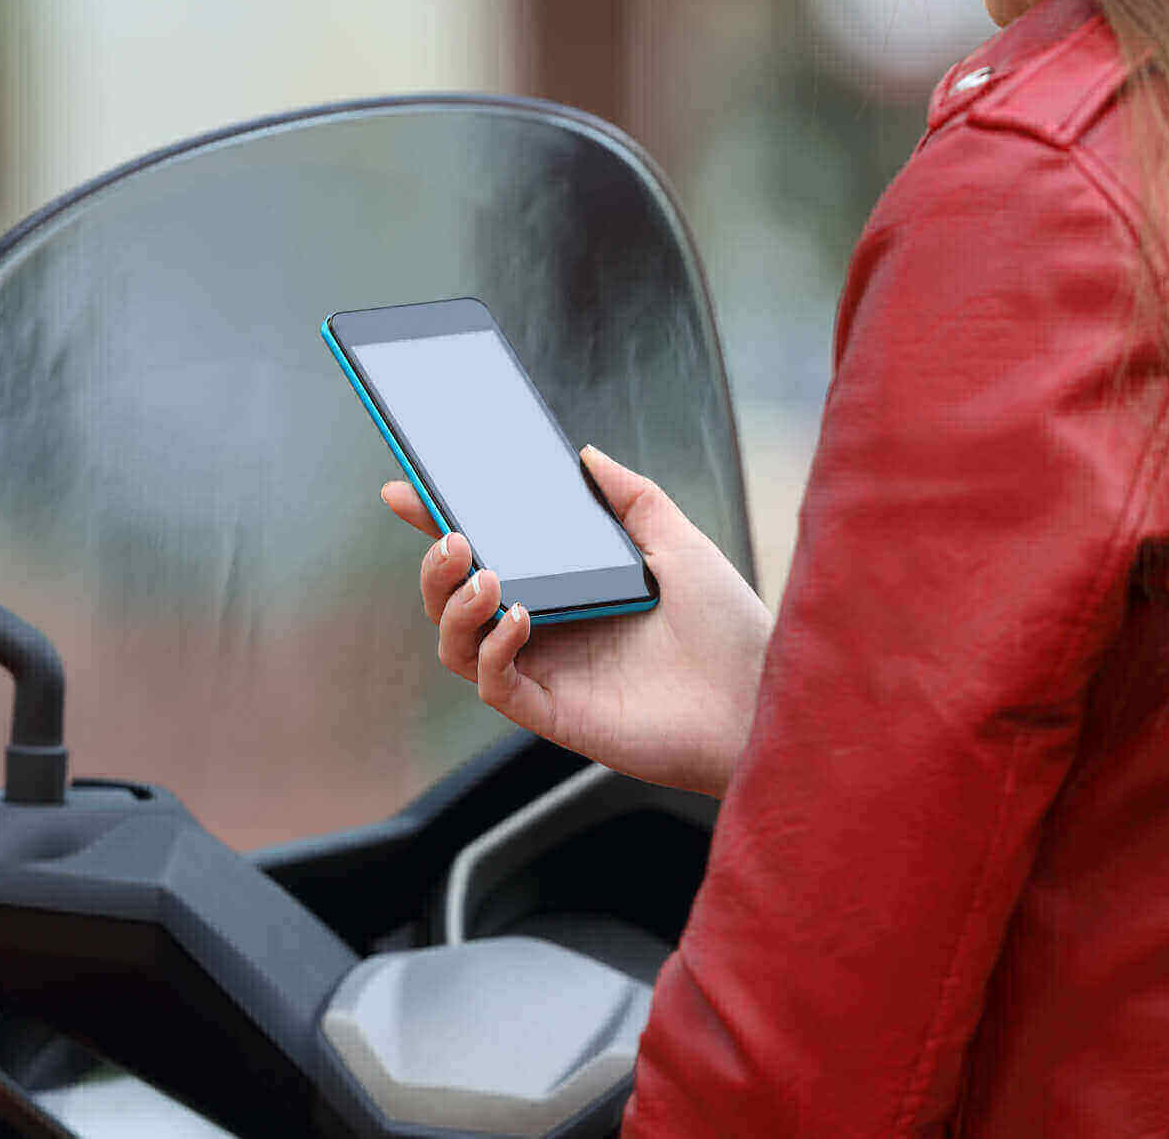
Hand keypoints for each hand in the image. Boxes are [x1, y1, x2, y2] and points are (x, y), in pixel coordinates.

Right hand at [382, 446, 771, 797]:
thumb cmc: (730, 630)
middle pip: (452, 601)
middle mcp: (546, 632)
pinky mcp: (554, 714)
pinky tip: (520, 618)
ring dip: (454, 604)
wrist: (762, 698)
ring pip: (456, 645)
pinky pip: (494, 684)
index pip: (485, 554)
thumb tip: (585, 454)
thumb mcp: (679, 542)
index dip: (436, 524)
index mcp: (565, 590)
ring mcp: (547, 674)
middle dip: (434, 565)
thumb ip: (631, 498)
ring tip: (484, 573)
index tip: (406, 490)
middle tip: (451, 534)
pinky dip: (493, 647)